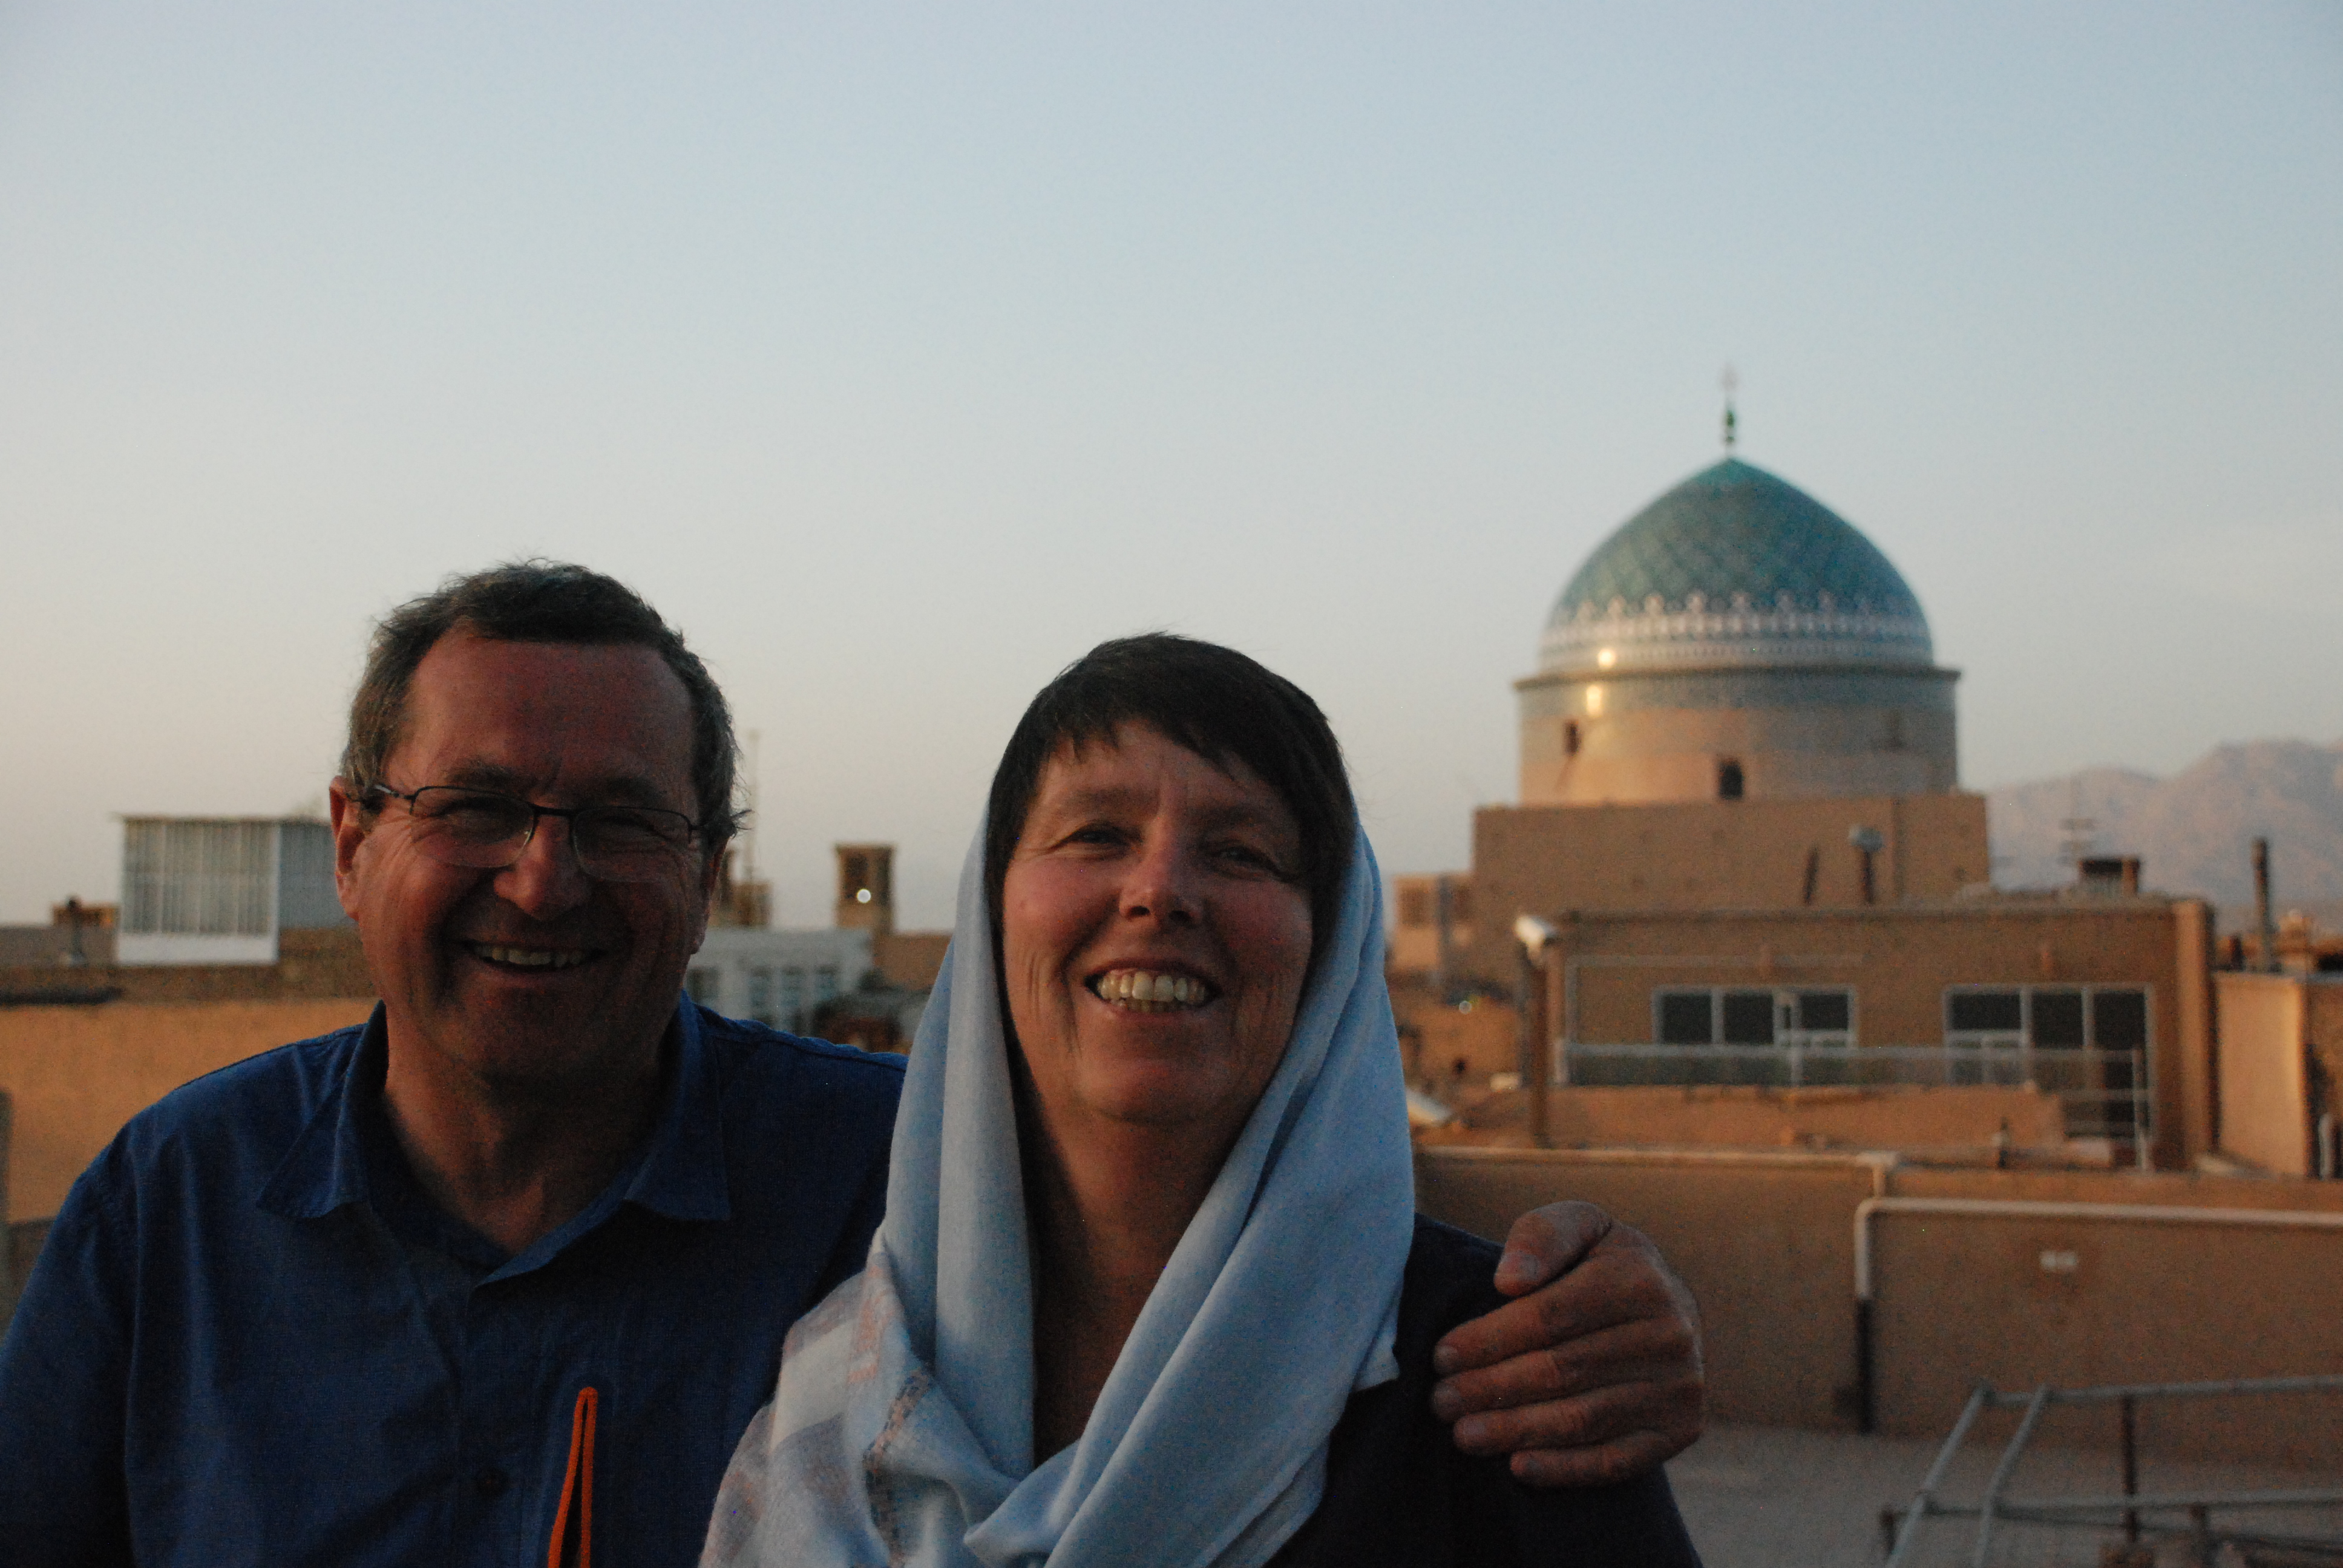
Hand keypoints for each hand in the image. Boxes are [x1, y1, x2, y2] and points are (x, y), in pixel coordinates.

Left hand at [1427, 1201, 1703, 1486]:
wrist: (1668, 1305)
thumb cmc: (1600, 1264)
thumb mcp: (1578, 1227)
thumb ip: (1541, 1238)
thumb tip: (1509, 1283)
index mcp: (1640, 1278)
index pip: (1549, 1317)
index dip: (1489, 1339)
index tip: (1443, 1355)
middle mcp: (1669, 1333)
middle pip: (1561, 1370)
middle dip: (1491, 1388)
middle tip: (1441, 1401)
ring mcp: (1679, 1387)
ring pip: (1582, 1418)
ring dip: (1515, 1431)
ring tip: (1462, 1434)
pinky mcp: (1680, 1429)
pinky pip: (1616, 1460)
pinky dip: (1564, 1468)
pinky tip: (1518, 1468)